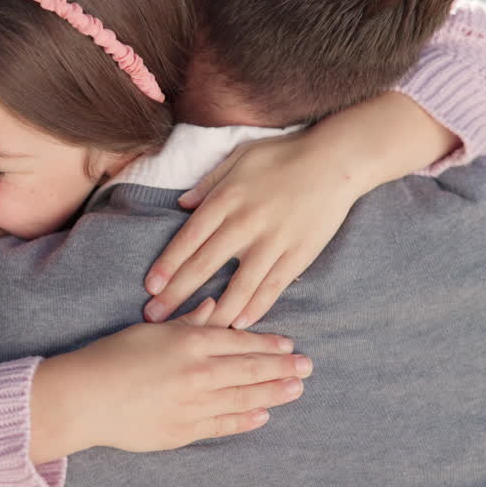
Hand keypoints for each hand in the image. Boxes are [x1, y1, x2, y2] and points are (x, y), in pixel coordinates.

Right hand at [30, 298, 311, 461]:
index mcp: (191, 342)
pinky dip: (245, 420)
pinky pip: (223, 424)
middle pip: (251, 369)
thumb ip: (188, 321)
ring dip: (273, 393)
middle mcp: (199, 372)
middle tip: (307, 367)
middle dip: (282, 368)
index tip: (289, 345)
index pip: (240, 342)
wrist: (85, 397)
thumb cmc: (112, 357)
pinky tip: (262, 416)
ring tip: (295, 390)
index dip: (268, 344)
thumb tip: (214, 307)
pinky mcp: (184, 430)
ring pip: (244, 398)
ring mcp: (195, 404)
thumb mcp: (152, 330)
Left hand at [142, 92, 459, 329]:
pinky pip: (272, 287)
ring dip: (214, 311)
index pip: (188, 238)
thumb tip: (182, 204)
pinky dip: (255, 307)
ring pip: (237, 285)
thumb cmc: (283, 155)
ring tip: (194, 331)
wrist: (335, 161)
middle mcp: (244, 223)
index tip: (150, 287)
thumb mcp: (239, 157)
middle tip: (154, 316)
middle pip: (204, 265)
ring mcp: (272, 241)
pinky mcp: (297, 254)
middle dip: (176, 294)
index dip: (167, 265)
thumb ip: (209, 183)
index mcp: (226, 199)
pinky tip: (240, 324)